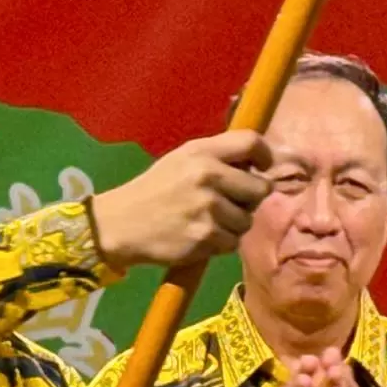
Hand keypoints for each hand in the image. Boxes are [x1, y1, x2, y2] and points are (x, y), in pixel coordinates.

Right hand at [89, 129, 272, 271]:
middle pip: (260, 188)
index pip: (251, 142)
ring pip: (247, 220)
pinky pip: (232, 243)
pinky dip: (220, 244)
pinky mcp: (206, 237)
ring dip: (233, 225)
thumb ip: (216, 158)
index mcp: (202, 152)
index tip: (262, 168)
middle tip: (230, 204)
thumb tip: (256, 165)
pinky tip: (199, 237)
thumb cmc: (155, 191)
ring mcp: (208, 208)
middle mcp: (208, 176)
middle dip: (250, 199)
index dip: (265, 155)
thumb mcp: (181, 161)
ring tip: (207, 222)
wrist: (120, 225)